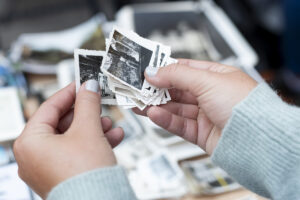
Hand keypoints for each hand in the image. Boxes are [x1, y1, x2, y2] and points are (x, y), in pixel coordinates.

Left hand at [13, 80, 123, 198]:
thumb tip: (88, 86)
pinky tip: (112, 137)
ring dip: (94, 128)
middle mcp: (34, 157)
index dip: (69, 93)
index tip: (82, 84)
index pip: (49, 107)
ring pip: (72, 137)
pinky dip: (93, 143)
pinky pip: (77, 151)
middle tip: (98, 103)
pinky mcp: (63, 175)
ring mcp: (48, 168)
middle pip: (62, 123)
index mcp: (30, 143)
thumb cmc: (85, 175)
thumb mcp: (88, 129)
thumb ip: (87, 103)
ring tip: (110, 124)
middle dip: (86, 113)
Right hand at [134, 59, 256, 153]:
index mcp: (216, 77)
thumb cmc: (244, 105)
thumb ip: (176, 75)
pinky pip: (179, 125)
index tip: (146, 70)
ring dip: (157, 105)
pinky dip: (165, 120)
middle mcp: (211, 95)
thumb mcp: (207, 80)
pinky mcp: (201, 133)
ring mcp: (206, 114)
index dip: (165, 69)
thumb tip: (153, 72)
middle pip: (177, 90)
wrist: (256, 140)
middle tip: (138, 88)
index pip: (185, 68)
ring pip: (175, 108)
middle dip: (156, 89)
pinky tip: (153, 114)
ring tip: (139, 102)